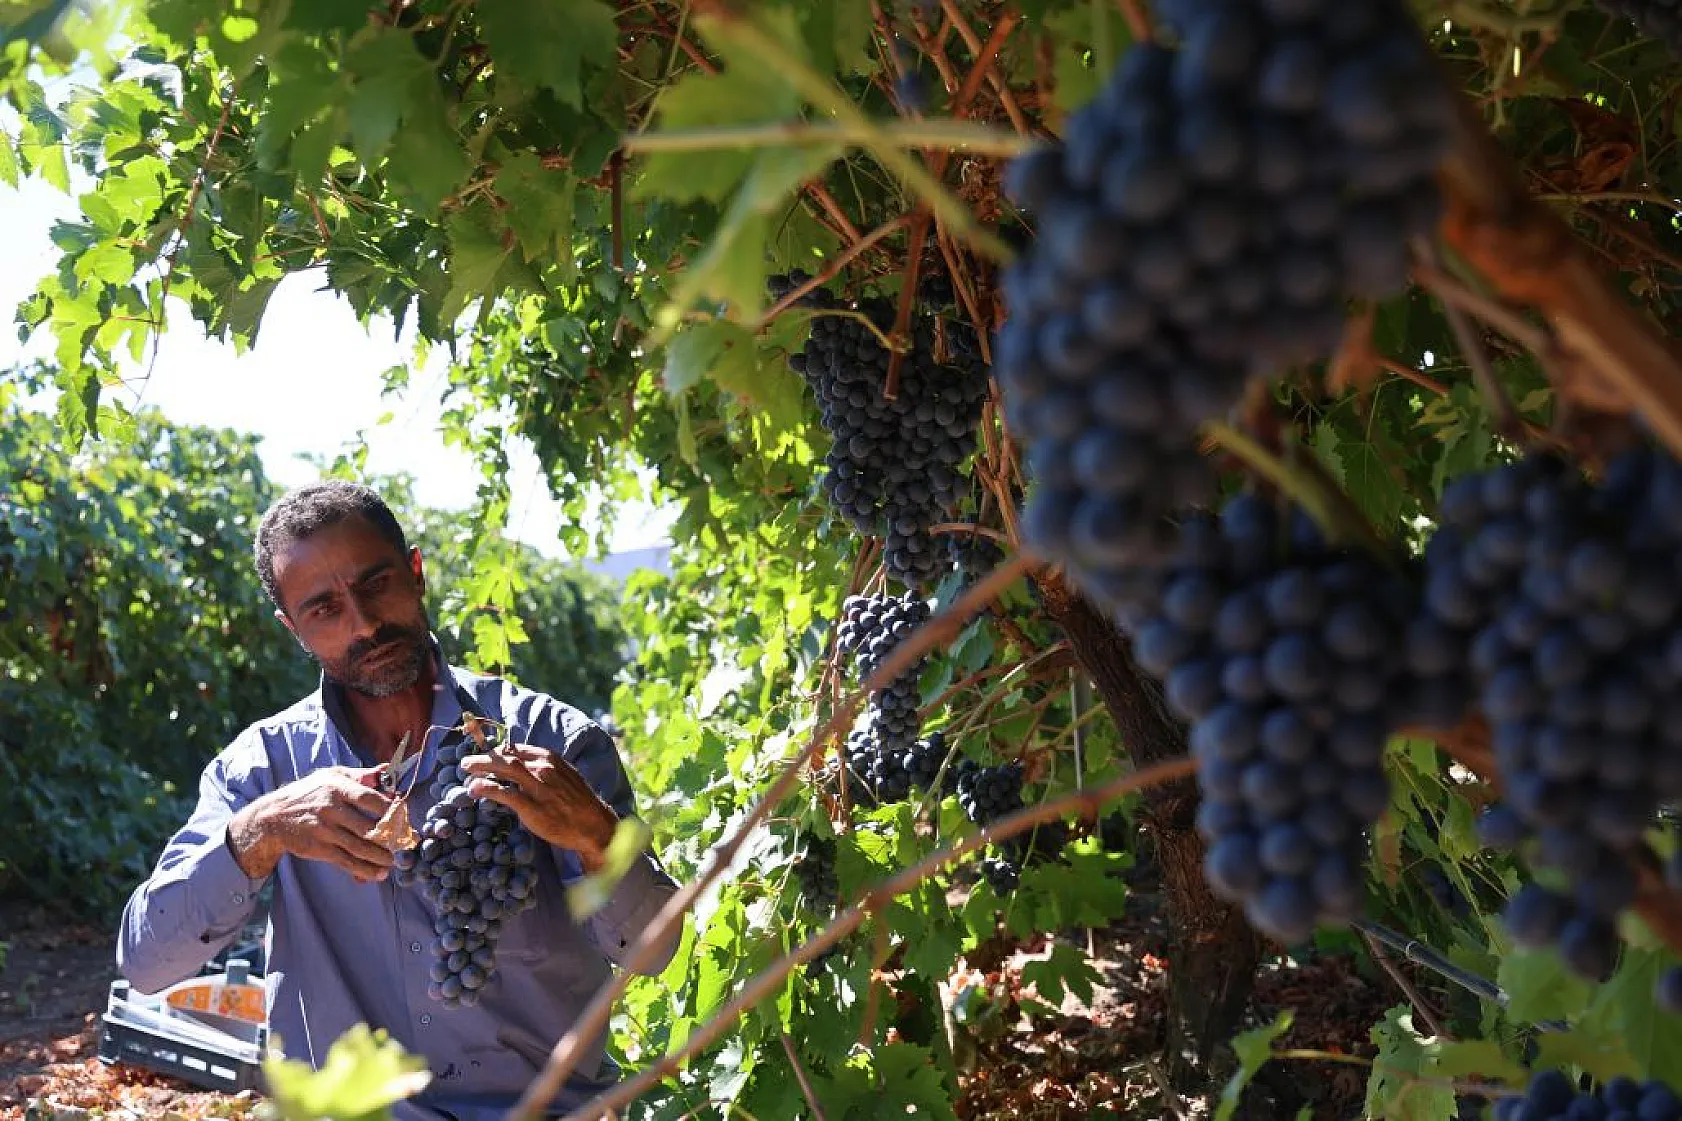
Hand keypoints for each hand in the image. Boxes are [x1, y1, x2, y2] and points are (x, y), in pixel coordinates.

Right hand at [228, 766, 395, 883]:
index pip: (370, 799)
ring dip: (382, 858)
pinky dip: (365, 870)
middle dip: (392, 838)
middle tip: (407, 844)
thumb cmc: (308, 792)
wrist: (272, 817)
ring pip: (360, 847)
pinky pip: (346, 862)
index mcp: (337, 787)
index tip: (405, 817)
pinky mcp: (319, 849)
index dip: (391, 809)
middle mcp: (331, 809)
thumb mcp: (330, 775)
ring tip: (396, 861)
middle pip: (369, 827)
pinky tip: (379, 874)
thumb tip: (387, 768)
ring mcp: (324, 830)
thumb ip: (360, 774)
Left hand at [460, 744, 618, 872]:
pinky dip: (487, 788)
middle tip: (467, 761)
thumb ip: (544, 769)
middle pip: (507, 756)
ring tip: (466, 770)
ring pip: (504, 768)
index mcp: (550, 758)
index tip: (486, 756)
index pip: (517, 749)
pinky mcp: (532, 806)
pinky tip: (475, 788)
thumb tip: (523, 768)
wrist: (592, 824)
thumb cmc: (579, 802)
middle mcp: (543, 768)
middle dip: (484, 757)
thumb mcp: (565, 776)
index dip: (498, 751)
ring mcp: (538, 786)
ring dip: (481, 767)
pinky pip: (505, 793)